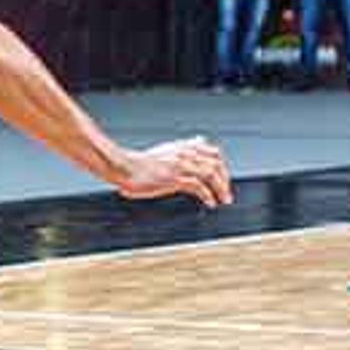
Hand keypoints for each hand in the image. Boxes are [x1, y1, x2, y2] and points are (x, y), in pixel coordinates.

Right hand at [115, 137, 232, 207]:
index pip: (212, 151)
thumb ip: (180, 149)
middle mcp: (184, 153)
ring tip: (223, 199)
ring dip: (221, 188)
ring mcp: (181, 165)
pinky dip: (208, 196)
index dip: (221, 165)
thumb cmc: (136, 163)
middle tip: (226, 191)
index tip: (223, 177)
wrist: (122, 167)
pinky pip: (199, 187)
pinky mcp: (175, 178)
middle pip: (216, 163)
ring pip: (211, 174)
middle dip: (225, 178)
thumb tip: (194, 145)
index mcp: (182, 146)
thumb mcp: (162, 151)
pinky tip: (210, 203)